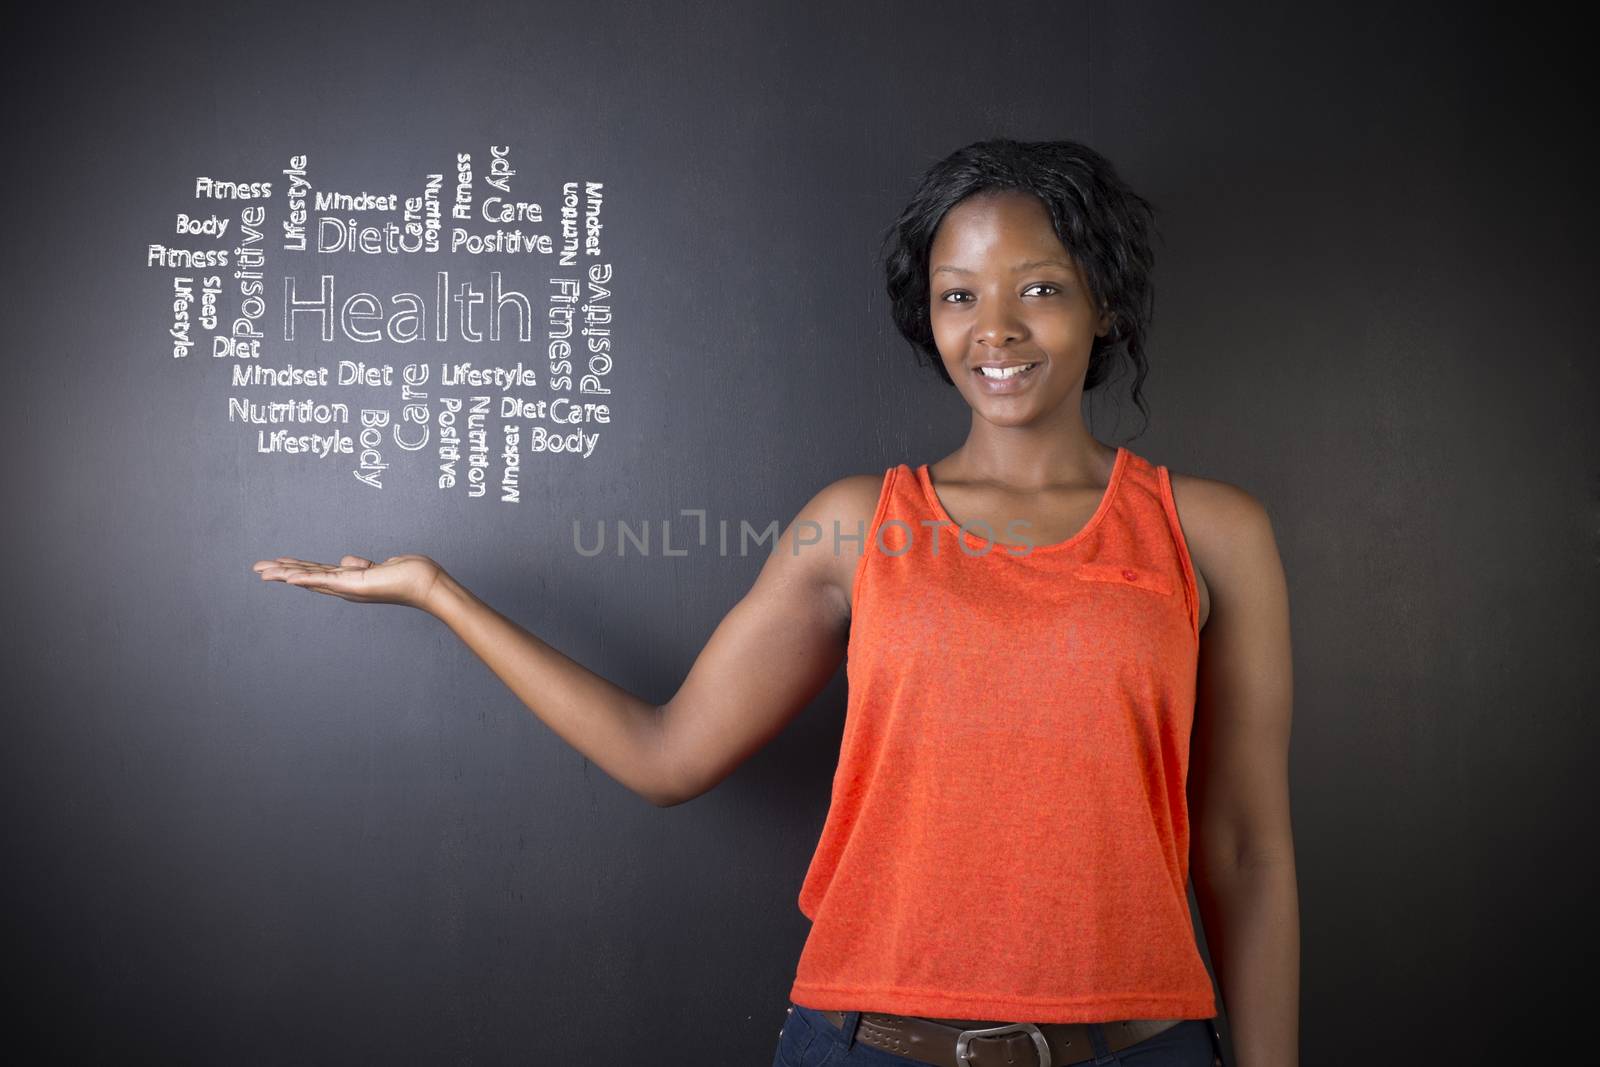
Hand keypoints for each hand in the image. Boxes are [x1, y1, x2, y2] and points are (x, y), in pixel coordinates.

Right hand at [251, 554, 444, 611]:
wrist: (426, 583)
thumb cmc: (409, 575)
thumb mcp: (379, 566)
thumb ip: (360, 565)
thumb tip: (344, 560)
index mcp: (350, 581)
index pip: (317, 572)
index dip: (296, 568)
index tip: (277, 563)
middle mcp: (345, 586)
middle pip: (307, 577)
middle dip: (281, 572)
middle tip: (257, 568)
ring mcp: (348, 587)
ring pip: (310, 578)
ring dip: (285, 574)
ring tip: (263, 571)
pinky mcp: (353, 584)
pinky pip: (324, 580)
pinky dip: (305, 579)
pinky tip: (287, 578)